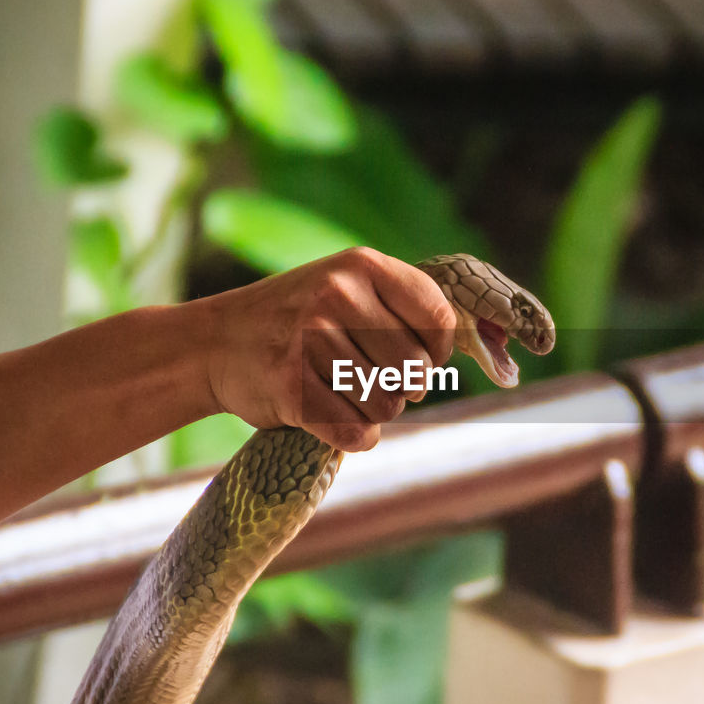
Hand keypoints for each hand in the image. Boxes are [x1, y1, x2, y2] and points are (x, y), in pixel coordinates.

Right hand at [198, 247, 455, 450]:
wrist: (213, 343)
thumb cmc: (296, 319)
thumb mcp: (347, 287)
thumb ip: (405, 307)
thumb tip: (489, 344)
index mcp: (362, 265)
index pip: (438, 320)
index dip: (436, 353)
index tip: (415, 359)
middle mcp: (337, 295)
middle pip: (414, 373)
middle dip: (400, 389)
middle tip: (366, 380)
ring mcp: (311, 340)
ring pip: (387, 408)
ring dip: (372, 413)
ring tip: (340, 393)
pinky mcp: (292, 389)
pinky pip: (356, 434)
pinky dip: (351, 437)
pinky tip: (329, 417)